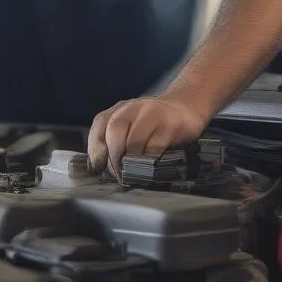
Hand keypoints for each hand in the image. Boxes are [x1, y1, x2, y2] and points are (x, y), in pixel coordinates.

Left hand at [88, 92, 208, 178]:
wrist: (185, 107)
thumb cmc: (153, 123)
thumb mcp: (131, 127)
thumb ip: (115, 143)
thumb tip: (103, 171)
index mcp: (118, 110)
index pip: (99, 126)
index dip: (96, 150)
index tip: (99, 168)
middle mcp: (132, 108)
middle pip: (114, 131)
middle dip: (114, 157)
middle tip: (119, 174)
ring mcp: (152, 113)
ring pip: (134, 139)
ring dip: (131, 162)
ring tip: (133, 174)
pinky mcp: (171, 124)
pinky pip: (156, 146)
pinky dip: (149, 160)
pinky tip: (150, 167)